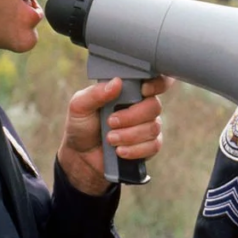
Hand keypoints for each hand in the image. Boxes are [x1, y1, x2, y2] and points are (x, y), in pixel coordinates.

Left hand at [57, 76, 171, 194]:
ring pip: (153, 128)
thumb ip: (95, 93)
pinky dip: (135, 149)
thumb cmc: (82, 126)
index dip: (157, 84)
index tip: (143, 90)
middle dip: (131, 117)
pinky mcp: (149, 146)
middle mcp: (142, 107)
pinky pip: (153, 146)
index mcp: (129, 91)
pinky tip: (120, 151)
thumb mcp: (80, 106)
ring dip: (129, 135)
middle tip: (110, 122)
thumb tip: (117, 82)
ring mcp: (148, 126)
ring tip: (110, 138)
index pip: (156, 81)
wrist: (81, 156)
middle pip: (154, 106)